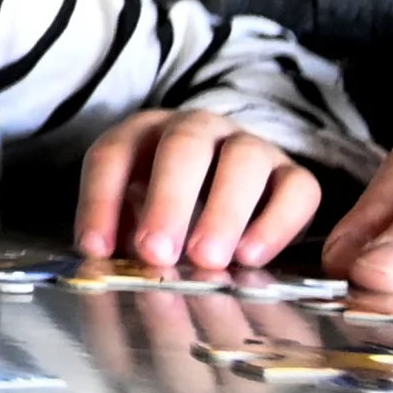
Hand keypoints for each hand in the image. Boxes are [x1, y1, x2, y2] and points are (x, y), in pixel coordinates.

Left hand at [73, 108, 320, 269]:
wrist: (234, 189)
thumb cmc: (169, 208)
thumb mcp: (134, 215)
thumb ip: (123, 234)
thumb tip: (107, 264)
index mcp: (145, 132)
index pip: (114, 155)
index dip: (100, 201)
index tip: (96, 249)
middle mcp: (198, 128)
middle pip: (184, 147)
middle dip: (168, 201)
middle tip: (156, 253)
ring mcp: (250, 145)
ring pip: (244, 160)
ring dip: (223, 211)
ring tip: (206, 259)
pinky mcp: (293, 173)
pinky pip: (297, 188)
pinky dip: (276, 223)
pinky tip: (251, 257)